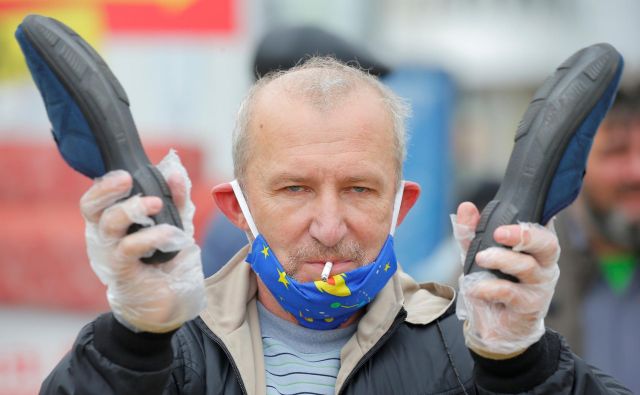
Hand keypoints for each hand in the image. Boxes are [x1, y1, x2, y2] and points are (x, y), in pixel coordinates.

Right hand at [81, 150, 205, 332]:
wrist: (167, 303)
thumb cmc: (164, 260)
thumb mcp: (173, 224)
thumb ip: (175, 199)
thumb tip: (176, 173)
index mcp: (111, 222)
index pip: (95, 198)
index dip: (104, 184)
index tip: (124, 172)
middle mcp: (105, 237)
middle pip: (91, 207)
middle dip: (106, 189)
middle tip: (128, 179)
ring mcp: (111, 255)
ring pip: (109, 224)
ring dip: (132, 209)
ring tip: (156, 204)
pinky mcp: (123, 272)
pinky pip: (128, 248)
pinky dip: (150, 236)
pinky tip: (170, 233)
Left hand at [453, 202, 559, 356]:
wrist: (496, 327)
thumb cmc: (493, 285)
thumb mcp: (478, 256)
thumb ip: (471, 233)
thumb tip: (466, 208)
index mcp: (535, 248)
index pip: (542, 227)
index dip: (534, 218)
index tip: (516, 209)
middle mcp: (544, 265)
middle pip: (547, 244)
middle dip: (524, 235)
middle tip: (499, 232)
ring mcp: (539, 286)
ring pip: (528, 267)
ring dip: (502, 260)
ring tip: (481, 258)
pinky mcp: (529, 306)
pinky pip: (511, 292)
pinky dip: (490, 287)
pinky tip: (476, 287)